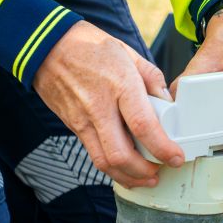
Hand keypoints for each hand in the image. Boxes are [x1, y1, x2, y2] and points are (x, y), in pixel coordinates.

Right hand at [33, 21, 184, 187]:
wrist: (47, 46)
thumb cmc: (89, 45)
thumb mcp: (128, 52)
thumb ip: (152, 78)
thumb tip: (168, 102)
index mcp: (120, 85)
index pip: (143, 126)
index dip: (162, 148)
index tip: (176, 158)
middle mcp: (100, 107)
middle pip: (121, 155)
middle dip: (144, 172)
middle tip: (161, 171)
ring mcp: (83, 119)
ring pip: (104, 162)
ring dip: (127, 176)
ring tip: (145, 178)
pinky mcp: (73, 126)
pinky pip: (93, 154)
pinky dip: (111, 167)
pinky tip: (124, 167)